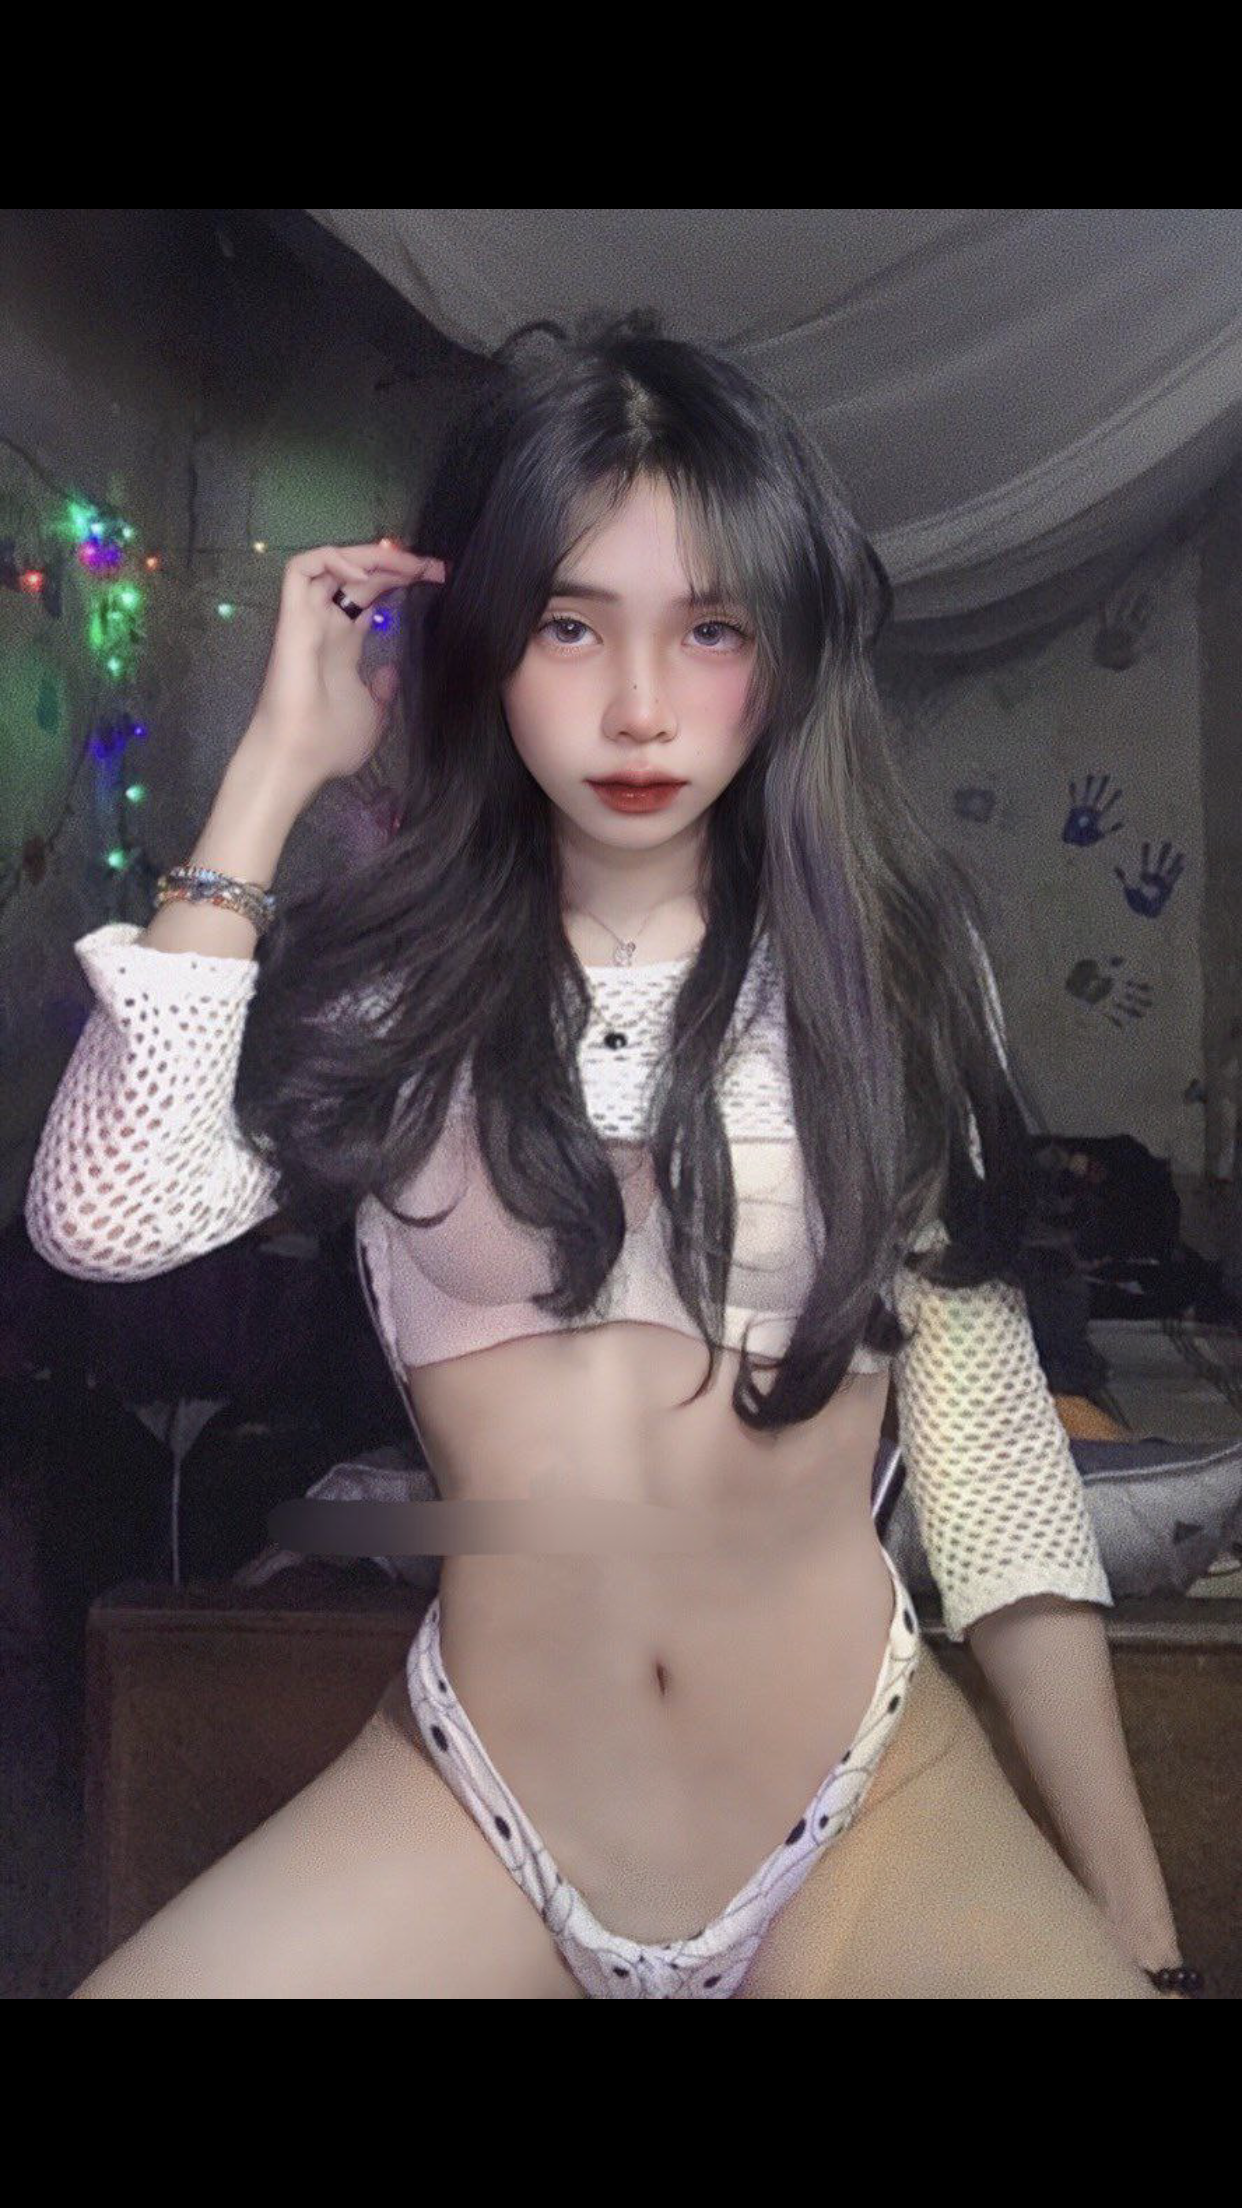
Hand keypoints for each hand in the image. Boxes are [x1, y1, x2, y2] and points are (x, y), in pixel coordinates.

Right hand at [243, 539, 447, 790]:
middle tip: (434, 565)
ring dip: (371, 556)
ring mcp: (308, 619)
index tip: (437, 578)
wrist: (300, 758)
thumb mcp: (373, 716)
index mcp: (345, 644)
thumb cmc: (331, 743)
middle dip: (398, 564)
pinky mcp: (291, 618)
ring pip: (334, 564)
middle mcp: (327, 625)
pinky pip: (301, 570)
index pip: (373, 596)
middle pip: (361, 577)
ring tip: (407, 563)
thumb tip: (391, 672)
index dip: (401, 581)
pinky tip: (365, 572)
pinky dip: (332, 559)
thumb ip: (383, 692)